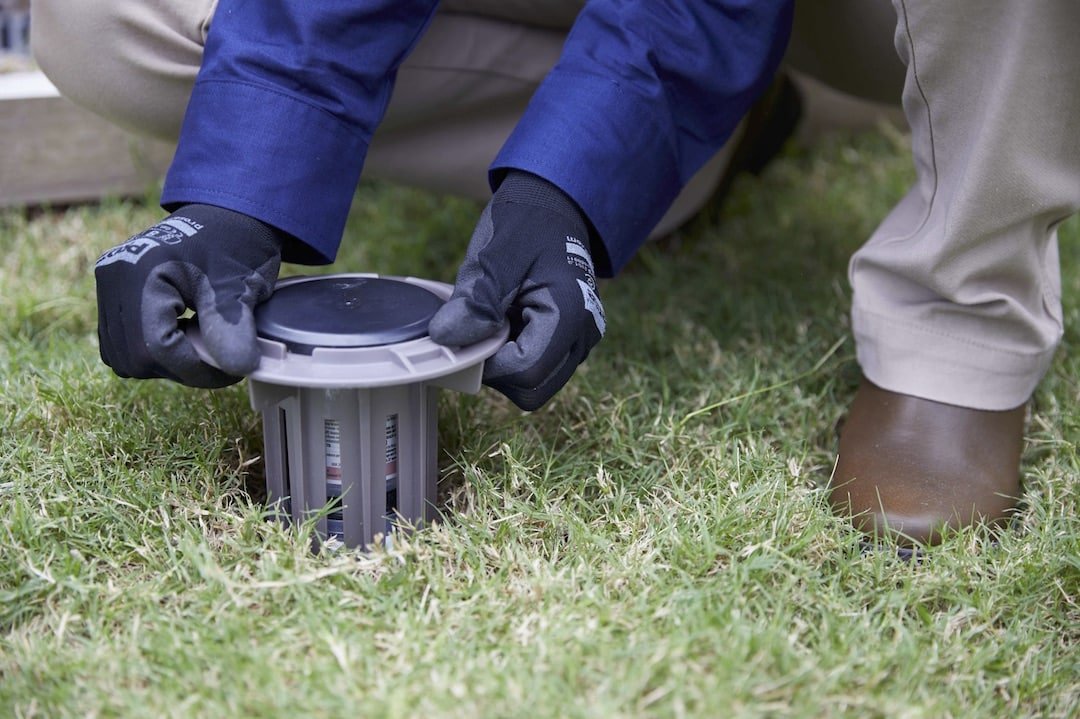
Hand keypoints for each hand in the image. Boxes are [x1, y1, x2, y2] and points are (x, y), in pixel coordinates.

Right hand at [94, 204, 283, 387]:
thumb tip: (238, 368)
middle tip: (217, 362)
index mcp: (142, 272)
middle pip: (135, 357)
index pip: (158, 347)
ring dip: (162, 363)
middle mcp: (114, 277)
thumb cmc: (236, 243)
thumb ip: (235, 328)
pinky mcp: (111, 290)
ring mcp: (108, 283)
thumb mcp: (241, 285)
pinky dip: (149, 350)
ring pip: (122, 356)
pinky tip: (181, 337)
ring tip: (199, 347)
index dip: (197, 371)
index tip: (231, 372)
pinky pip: (118, 341)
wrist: (226, 213)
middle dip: (180, 369)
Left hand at [428, 171, 605, 410]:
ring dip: (504, 360)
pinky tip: (505, 318)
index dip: (486, 362)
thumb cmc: (527, 221)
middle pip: (531, 388)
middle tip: (480, 325)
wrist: (554, 203)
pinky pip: (537, 365)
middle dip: (496, 367)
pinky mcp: (568, 340)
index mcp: (571, 315)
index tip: (467, 331)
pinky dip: (513, 351)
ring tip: (495, 317)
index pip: (523, 372)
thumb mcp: (494, 254)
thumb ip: (474, 300)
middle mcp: (583, 335)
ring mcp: (579, 340)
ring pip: (533, 383)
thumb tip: (446, 340)